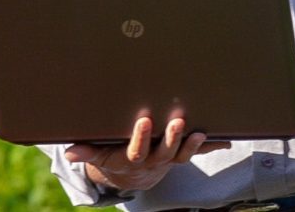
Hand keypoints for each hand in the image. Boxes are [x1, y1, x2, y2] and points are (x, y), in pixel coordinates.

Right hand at [63, 115, 227, 192]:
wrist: (132, 174)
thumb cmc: (115, 155)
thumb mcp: (99, 154)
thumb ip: (86, 150)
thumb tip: (68, 150)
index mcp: (133, 157)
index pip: (137, 150)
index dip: (140, 138)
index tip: (143, 120)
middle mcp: (154, 160)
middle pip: (165, 151)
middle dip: (172, 138)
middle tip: (177, 122)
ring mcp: (169, 158)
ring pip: (183, 154)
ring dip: (193, 144)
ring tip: (201, 132)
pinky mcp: (181, 154)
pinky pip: (198, 151)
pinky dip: (212, 145)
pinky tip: (227, 139)